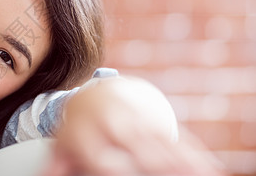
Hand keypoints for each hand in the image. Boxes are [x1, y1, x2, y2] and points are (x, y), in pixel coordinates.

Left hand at [41, 77, 226, 175]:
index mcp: (86, 138)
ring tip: (201, 175)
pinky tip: (207, 167)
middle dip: (156, 166)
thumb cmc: (74, 131)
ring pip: (160, 144)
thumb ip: (54, 169)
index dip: (114, 168)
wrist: (90, 94)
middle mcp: (111, 127)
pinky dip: (193, 153)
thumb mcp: (60, 148)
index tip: (125, 172)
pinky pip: (174, 136)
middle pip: (137, 153)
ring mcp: (134, 120)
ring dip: (181, 162)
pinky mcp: (152, 118)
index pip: (102, 161)